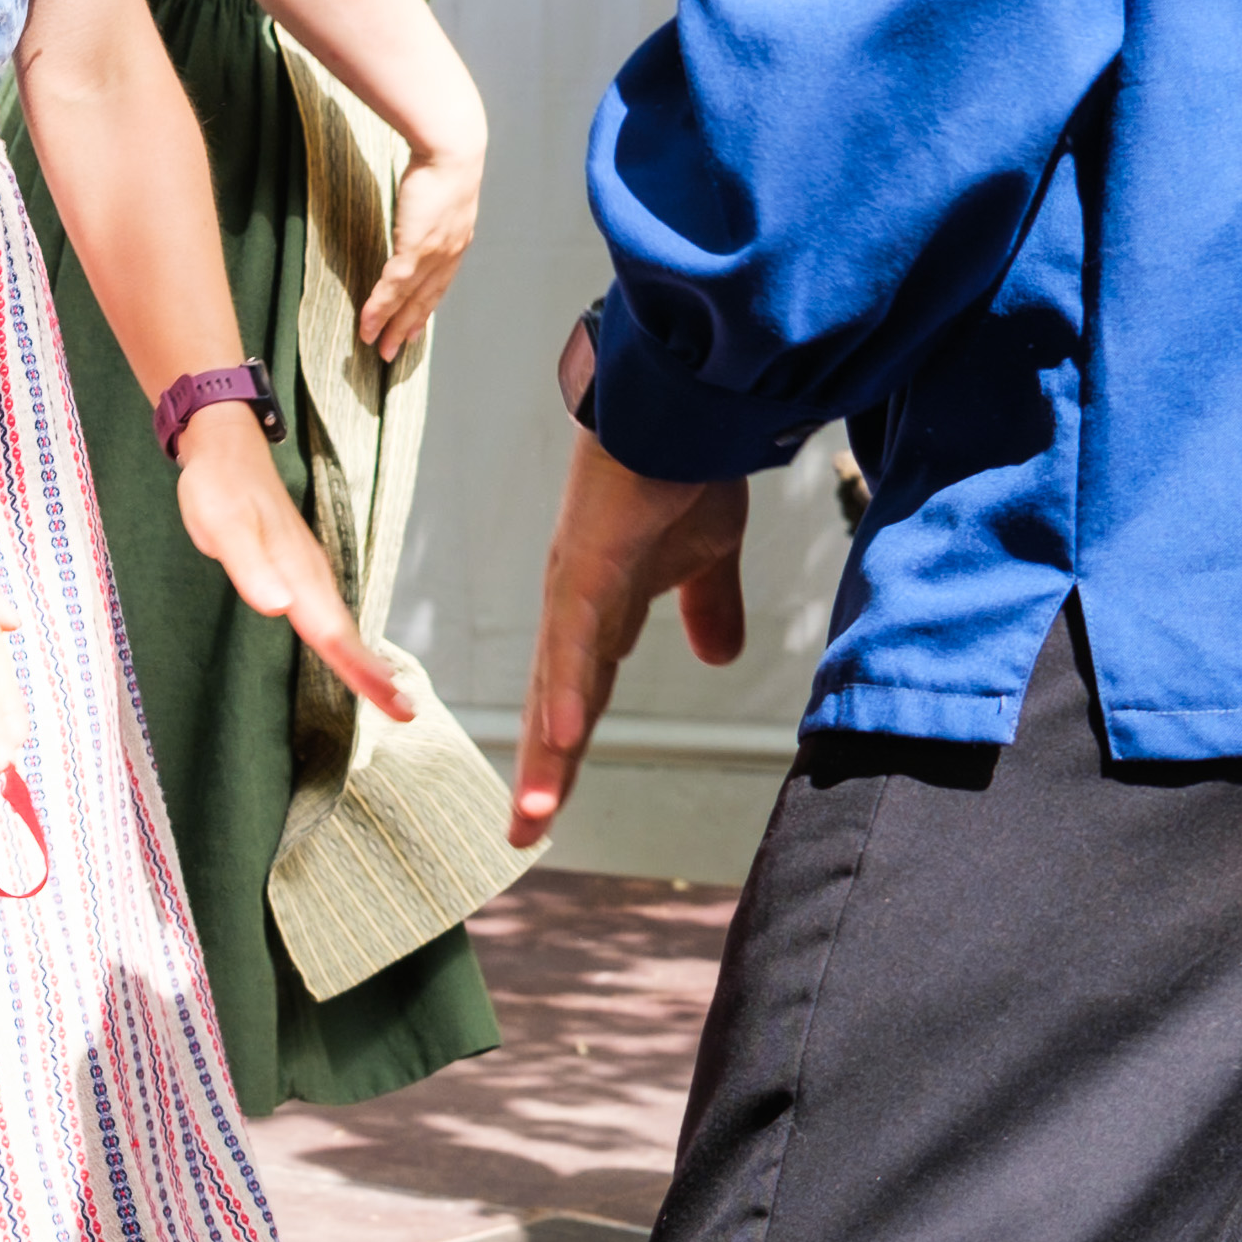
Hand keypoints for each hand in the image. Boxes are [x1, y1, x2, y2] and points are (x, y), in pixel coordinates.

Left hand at [173, 407, 412, 719]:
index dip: (360, 670)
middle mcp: (309, 573)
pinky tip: (349, 653)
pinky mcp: (298, 568)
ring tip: (390, 695)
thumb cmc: (219, 487)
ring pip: (341, 624)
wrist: (227, 447)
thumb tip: (279, 607)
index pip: (332, 632)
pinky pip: (329, 613)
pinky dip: (345, 640)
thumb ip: (250, 566)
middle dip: (375, 675)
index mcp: (296, 571)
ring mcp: (307, 570)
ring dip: (365, 661)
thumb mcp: (223, 525)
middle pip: (346, 633)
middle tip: (406, 713)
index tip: (392, 700)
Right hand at [358, 136, 482, 358]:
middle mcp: (449, 254)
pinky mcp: (416, 247)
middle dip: (407, 328)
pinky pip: (394, 286)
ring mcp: (434, 254)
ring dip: (391, 325)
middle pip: (425, 300)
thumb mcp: (440, 191)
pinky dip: (380, 307)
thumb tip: (416, 209)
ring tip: (376, 346)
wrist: (451, 150)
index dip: (423, 309)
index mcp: (456, 242)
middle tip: (391, 352)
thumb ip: (429, 209)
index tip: (413, 329)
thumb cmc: (444, 160)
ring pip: (409, 299)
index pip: (437, 285)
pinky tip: (368, 322)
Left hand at [510, 436, 749, 845]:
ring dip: (550, 752)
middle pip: (560, 706)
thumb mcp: (707, 554)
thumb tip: (718, 658)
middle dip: (545, 773)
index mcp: (603, 610)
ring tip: (535, 816)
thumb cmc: (684, 466)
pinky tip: (560, 735)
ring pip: (560, 686)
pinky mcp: (588, 568)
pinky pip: (579, 639)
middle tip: (523, 837)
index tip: (548, 807)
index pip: (582, 696)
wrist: (680, 404)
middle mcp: (577, 609)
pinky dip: (568, 687)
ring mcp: (578, 590)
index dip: (566, 752)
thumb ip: (708, 605)